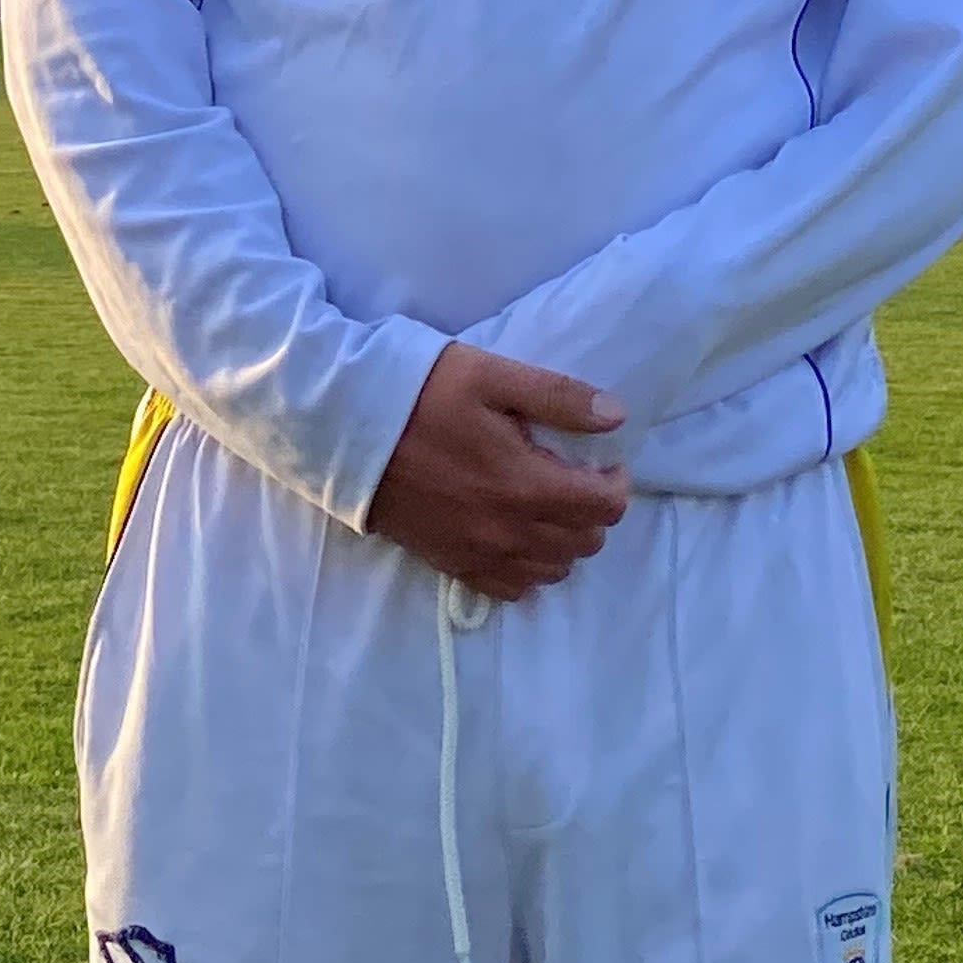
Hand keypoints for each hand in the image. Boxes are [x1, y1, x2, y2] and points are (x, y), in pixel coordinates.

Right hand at [366, 343, 629, 599]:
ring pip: (553, 568)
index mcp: (527, 484)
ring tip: (544, 502)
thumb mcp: (491, 375)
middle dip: (592, 510)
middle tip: (571, 475)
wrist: (347, 427)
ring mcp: (480, 553)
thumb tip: (615, 416)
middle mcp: (510, 531)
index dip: (614, 481)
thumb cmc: (421, 393)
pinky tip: (514, 533)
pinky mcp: (453, 564)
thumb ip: (558, 397)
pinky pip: (512, 587)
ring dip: (563, 540)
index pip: (604, 506)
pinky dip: (527, 567)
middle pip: (585, 542)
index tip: (600, 459)